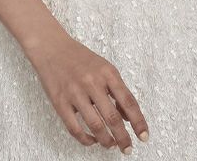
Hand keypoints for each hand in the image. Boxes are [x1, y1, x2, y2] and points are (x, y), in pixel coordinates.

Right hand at [26, 31, 149, 152]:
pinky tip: (91, 140)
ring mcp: (75, 93)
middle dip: (123, 137)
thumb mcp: (104, 68)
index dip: (138, 121)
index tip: (144, 136)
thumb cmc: (81, 58)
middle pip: (113, 117)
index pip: (128, 101)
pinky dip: (85, 139)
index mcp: (108, 73)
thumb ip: (117, 90)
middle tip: (128, 148)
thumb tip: (129, 117)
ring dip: (106, 140)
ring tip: (111, 145)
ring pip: (95, 125)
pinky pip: (74, 128)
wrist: (52, 48)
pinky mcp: (60, 102)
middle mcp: (93, 82)